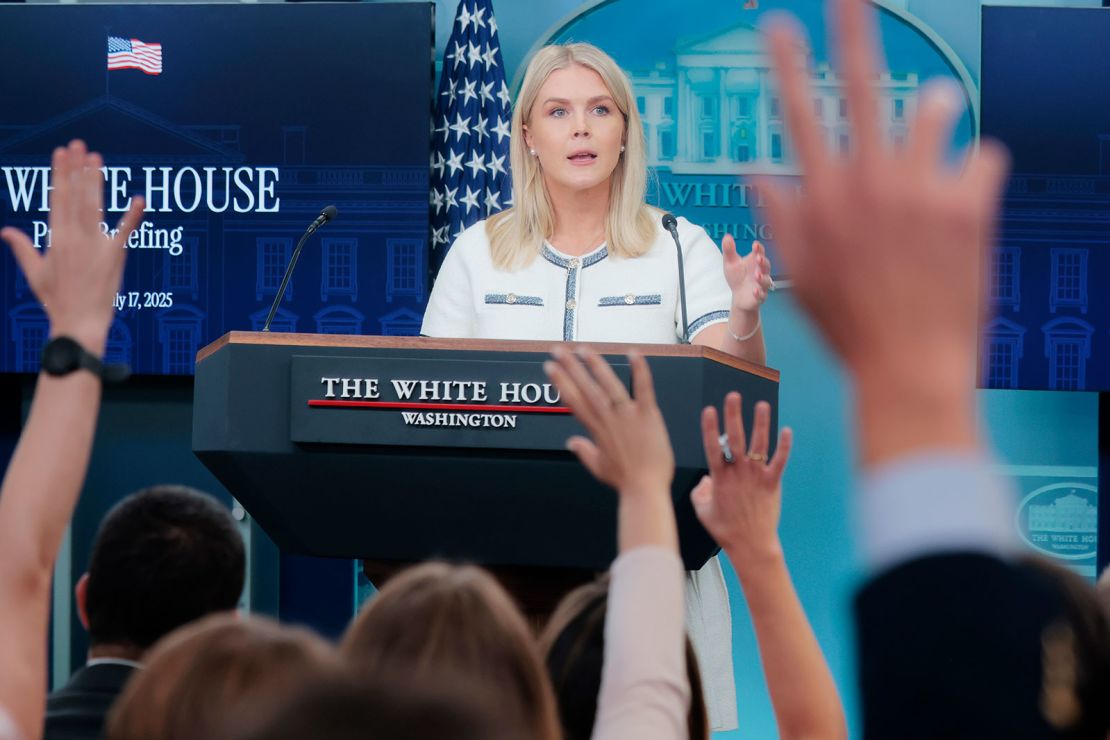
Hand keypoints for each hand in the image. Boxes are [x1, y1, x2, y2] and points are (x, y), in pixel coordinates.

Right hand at [1, 140, 144, 354]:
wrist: (79, 322)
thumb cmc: (57, 300)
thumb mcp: (35, 272)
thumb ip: (22, 248)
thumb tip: (4, 231)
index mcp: (55, 239)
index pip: (58, 198)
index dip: (60, 174)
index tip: (61, 153)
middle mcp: (74, 238)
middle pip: (76, 196)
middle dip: (76, 169)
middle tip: (79, 144)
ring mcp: (95, 246)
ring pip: (95, 207)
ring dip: (96, 181)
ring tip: (97, 158)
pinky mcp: (115, 255)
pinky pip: (125, 231)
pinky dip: (133, 216)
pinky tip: (140, 199)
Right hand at [544, 347, 673, 496]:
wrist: (645, 490)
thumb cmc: (626, 481)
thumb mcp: (600, 468)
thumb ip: (584, 452)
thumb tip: (572, 443)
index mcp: (597, 430)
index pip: (574, 400)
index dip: (561, 382)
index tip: (550, 368)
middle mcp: (609, 419)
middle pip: (585, 388)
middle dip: (570, 367)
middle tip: (558, 350)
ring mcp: (628, 416)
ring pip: (608, 384)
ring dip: (595, 365)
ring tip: (583, 349)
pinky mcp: (647, 415)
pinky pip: (643, 388)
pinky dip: (639, 370)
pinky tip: (633, 353)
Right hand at [693, 394, 792, 563]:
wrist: (751, 545)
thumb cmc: (726, 530)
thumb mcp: (702, 511)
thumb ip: (700, 491)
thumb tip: (704, 479)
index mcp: (719, 478)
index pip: (712, 446)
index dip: (709, 427)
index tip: (709, 409)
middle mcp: (738, 473)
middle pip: (735, 438)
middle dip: (733, 415)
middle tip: (732, 396)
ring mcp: (756, 477)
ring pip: (758, 444)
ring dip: (760, 423)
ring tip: (761, 404)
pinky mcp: (772, 483)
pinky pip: (779, 461)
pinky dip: (784, 446)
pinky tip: (787, 430)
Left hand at [722, 234, 772, 312]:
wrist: (739, 297)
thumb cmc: (738, 278)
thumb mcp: (730, 263)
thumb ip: (729, 250)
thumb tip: (726, 236)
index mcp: (754, 262)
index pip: (759, 253)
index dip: (759, 249)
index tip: (755, 245)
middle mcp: (761, 272)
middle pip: (766, 266)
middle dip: (763, 262)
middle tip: (758, 258)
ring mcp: (761, 284)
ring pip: (766, 281)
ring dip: (763, 278)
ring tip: (757, 275)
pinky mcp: (759, 296)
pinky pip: (762, 295)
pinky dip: (759, 293)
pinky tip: (755, 291)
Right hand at [756, 1, 1008, 389]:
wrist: (913, 365)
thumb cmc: (853, 325)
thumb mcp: (801, 274)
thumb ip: (779, 217)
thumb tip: (756, 175)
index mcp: (824, 197)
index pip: (797, 114)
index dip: (786, 64)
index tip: (779, 26)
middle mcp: (870, 182)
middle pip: (859, 85)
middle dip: (853, 30)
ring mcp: (922, 188)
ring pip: (934, 109)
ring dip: (934, 114)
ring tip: (934, 132)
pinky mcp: (971, 203)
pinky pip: (983, 156)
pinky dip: (975, 176)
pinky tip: (966, 209)